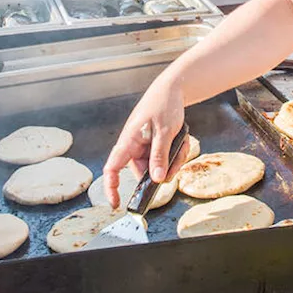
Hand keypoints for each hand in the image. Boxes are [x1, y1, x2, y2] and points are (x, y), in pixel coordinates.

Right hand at [103, 81, 186, 209]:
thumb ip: (159, 157)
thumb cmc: (163, 105)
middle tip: (177, 160)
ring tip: (180, 143)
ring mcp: (144, 146)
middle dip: (163, 171)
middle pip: (144, 172)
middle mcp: (133, 146)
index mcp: (128, 142)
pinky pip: (165, 158)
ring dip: (173, 160)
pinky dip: (175, 152)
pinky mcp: (154, 145)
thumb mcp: (164, 132)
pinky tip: (181, 140)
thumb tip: (156, 180)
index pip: (112, 168)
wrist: (172, 89)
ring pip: (158, 167)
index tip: (116, 204)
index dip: (111, 187)